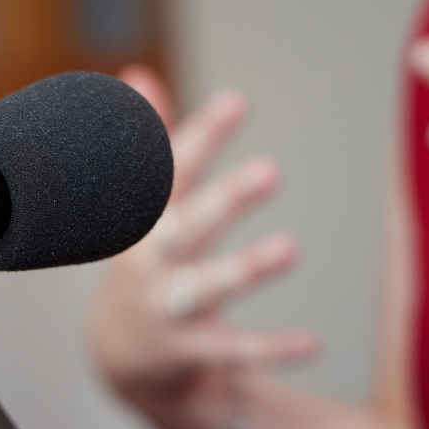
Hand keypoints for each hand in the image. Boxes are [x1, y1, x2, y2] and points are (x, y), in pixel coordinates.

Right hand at [87, 65, 315, 428]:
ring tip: (289, 249)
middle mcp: (152, 259)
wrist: (116, 353)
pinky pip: (231, 351)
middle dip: (225, 200)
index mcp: (147, 219)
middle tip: (269, 172)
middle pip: (188, 226)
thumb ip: (146, 144)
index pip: (171, 170)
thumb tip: (140, 75)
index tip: (238, 101)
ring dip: (245, 269)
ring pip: (206, 287)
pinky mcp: (186, 350)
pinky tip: (312, 342)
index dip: (203, 135)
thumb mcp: (139, 205)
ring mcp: (166, 306)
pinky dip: (270, 349)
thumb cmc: (142, 262)